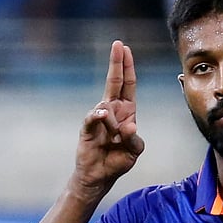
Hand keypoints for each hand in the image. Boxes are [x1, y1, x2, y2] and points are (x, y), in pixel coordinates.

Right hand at [73, 40, 144, 198]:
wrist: (99, 176)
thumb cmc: (118, 161)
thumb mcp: (134, 150)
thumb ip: (134, 138)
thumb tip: (130, 126)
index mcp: (127, 112)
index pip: (128, 85)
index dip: (128, 67)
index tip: (126, 49)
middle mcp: (112, 111)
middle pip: (114, 82)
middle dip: (117, 63)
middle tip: (118, 45)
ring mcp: (99, 118)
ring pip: (107, 107)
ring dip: (114, 123)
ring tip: (115, 139)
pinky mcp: (87, 128)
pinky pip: (93, 117)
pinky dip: (99, 116)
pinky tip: (103, 116)